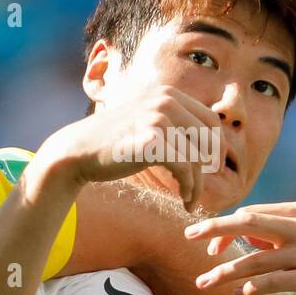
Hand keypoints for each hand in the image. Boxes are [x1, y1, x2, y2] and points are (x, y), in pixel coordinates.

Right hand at [32, 86, 220, 211]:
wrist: (78, 151)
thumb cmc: (115, 142)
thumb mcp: (147, 121)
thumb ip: (174, 122)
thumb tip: (212, 140)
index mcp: (168, 94)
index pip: (210, 120)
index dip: (217, 146)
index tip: (213, 167)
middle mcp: (165, 101)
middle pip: (209, 138)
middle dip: (211, 167)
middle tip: (201, 187)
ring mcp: (157, 119)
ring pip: (196, 158)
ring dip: (198, 185)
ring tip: (191, 200)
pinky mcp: (151, 141)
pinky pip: (184, 169)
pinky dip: (189, 188)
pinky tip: (185, 200)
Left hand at [185, 201, 295, 294]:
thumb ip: (272, 234)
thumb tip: (236, 232)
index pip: (250, 213)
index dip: (222, 225)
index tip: (203, 241)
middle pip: (249, 223)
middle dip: (215, 229)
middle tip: (188, 237)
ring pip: (256, 259)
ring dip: (226, 271)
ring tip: (203, 282)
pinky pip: (274, 282)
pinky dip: (253, 288)